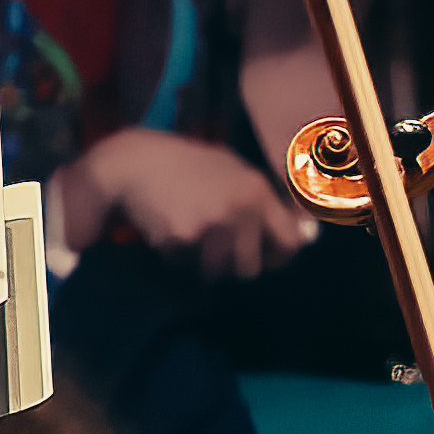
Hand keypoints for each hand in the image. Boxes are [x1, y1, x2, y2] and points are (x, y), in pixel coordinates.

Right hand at [60, 125, 311, 277]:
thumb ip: (262, 201)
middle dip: (232, 264)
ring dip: (202, 262)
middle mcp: (239, 210)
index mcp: (257, 192)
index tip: (266, 258)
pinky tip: (167, 229)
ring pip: (216, 272)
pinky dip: (176, 255)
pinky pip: (185, 263)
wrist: (135, 162)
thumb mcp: (233, 170)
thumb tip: (299, 235)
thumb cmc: (187, 165)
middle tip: (215, 249)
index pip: (288, 242)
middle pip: (249, 267)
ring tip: (188, 235)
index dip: (278, 257)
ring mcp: (210, 225)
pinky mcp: (180, 237)